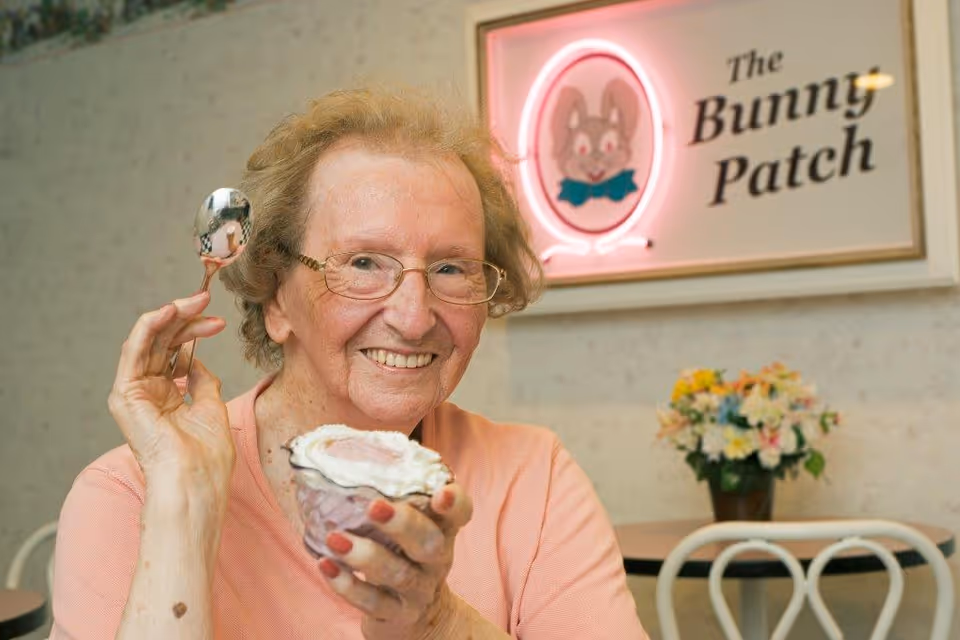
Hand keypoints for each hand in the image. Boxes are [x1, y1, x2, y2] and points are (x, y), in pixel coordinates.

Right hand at [107, 291, 233, 511]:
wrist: (195, 480)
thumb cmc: (207, 456)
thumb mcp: (211, 407)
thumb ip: (203, 382)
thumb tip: (198, 362)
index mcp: (167, 398)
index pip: (175, 353)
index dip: (194, 331)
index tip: (217, 321)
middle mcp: (148, 393)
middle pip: (163, 343)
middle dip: (185, 318)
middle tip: (206, 300)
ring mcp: (134, 393)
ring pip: (148, 341)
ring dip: (170, 316)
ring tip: (194, 301)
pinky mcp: (124, 394)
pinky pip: (134, 351)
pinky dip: (150, 327)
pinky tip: (168, 311)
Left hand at [319, 484, 473, 639]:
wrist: (417, 617)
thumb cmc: (405, 555)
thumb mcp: (411, 527)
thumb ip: (394, 496)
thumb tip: (345, 449)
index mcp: (442, 530)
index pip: (461, 513)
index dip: (455, 502)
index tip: (442, 491)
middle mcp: (436, 559)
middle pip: (429, 542)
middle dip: (403, 524)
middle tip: (373, 507)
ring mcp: (418, 590)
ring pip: (397, 573)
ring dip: (364, 555)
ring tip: (334, 539)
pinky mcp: (396, 614)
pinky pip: (372, 602)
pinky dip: (347, 586)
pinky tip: (326, 566)